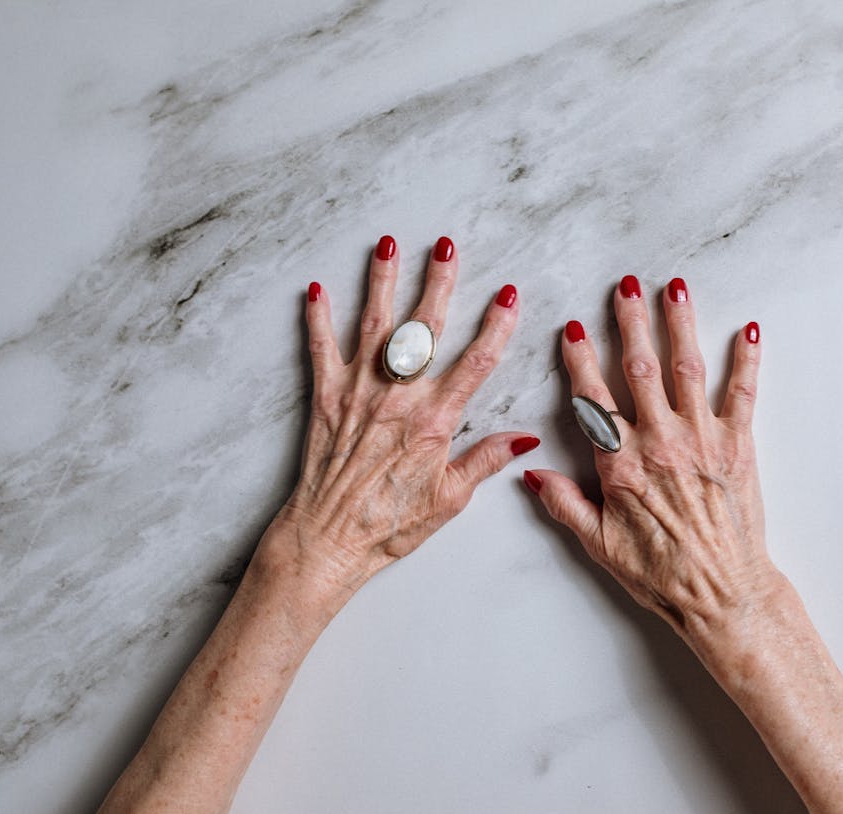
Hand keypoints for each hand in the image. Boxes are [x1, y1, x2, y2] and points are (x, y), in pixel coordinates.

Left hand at [258, 235, 536, 611]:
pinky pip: (321, 349)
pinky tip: (317, 289)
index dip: (496, 325)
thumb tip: (525, 439)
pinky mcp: (325, 399)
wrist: (329, 538)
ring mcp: (359, 393)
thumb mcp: (450, 499)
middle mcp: (398, 398)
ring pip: (375, 326)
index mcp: (435, 421)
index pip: (476, 362)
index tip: (509, 295)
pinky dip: (318, 318)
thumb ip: (486, 460)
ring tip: (389, 245)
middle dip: (438, 282)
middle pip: (424, 328)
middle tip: (447, 246)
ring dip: (382, 282)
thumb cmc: (390, 525)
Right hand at [527, 275, 781, 634]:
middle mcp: (660, 443)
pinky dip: (746, 361)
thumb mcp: (600, 546)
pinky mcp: (738, 448)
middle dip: (631, 323)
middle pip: (641, 369)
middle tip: (626, 286)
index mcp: (621, 465)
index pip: (593, 400)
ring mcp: (701, 441)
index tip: (572, 328)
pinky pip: (742, 395)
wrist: (723, 594)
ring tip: (676, 288)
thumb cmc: (661, 575)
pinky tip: (748, 331)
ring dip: (680, 325)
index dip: (581, 361)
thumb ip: (565, 504)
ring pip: (688, 369)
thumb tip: (532, 473)